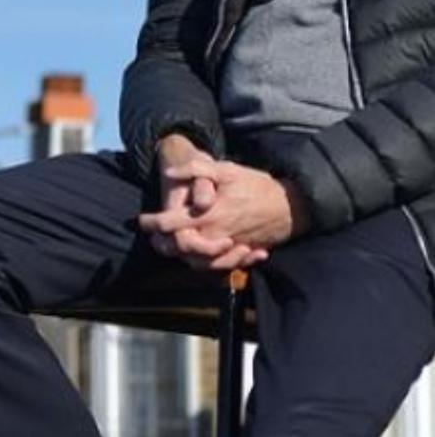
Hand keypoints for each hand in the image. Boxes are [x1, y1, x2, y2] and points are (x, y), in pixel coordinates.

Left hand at [144, 134, 264, 270]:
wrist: (293, 206)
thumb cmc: (257, 185)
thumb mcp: (227, 170)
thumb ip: (196, 169)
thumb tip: (170, 172)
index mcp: (209, 214)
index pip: (170, 224)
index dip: (152, 223)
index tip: (142, 220)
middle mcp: (217, 234)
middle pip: (179, 249)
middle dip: (163, 244)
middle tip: (156, 235)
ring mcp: (229, 247)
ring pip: (196, 263)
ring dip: (182, 255)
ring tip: (174, 243)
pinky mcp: (241, 254)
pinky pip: (218, 267)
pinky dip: (206, 263)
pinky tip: (201, 252)